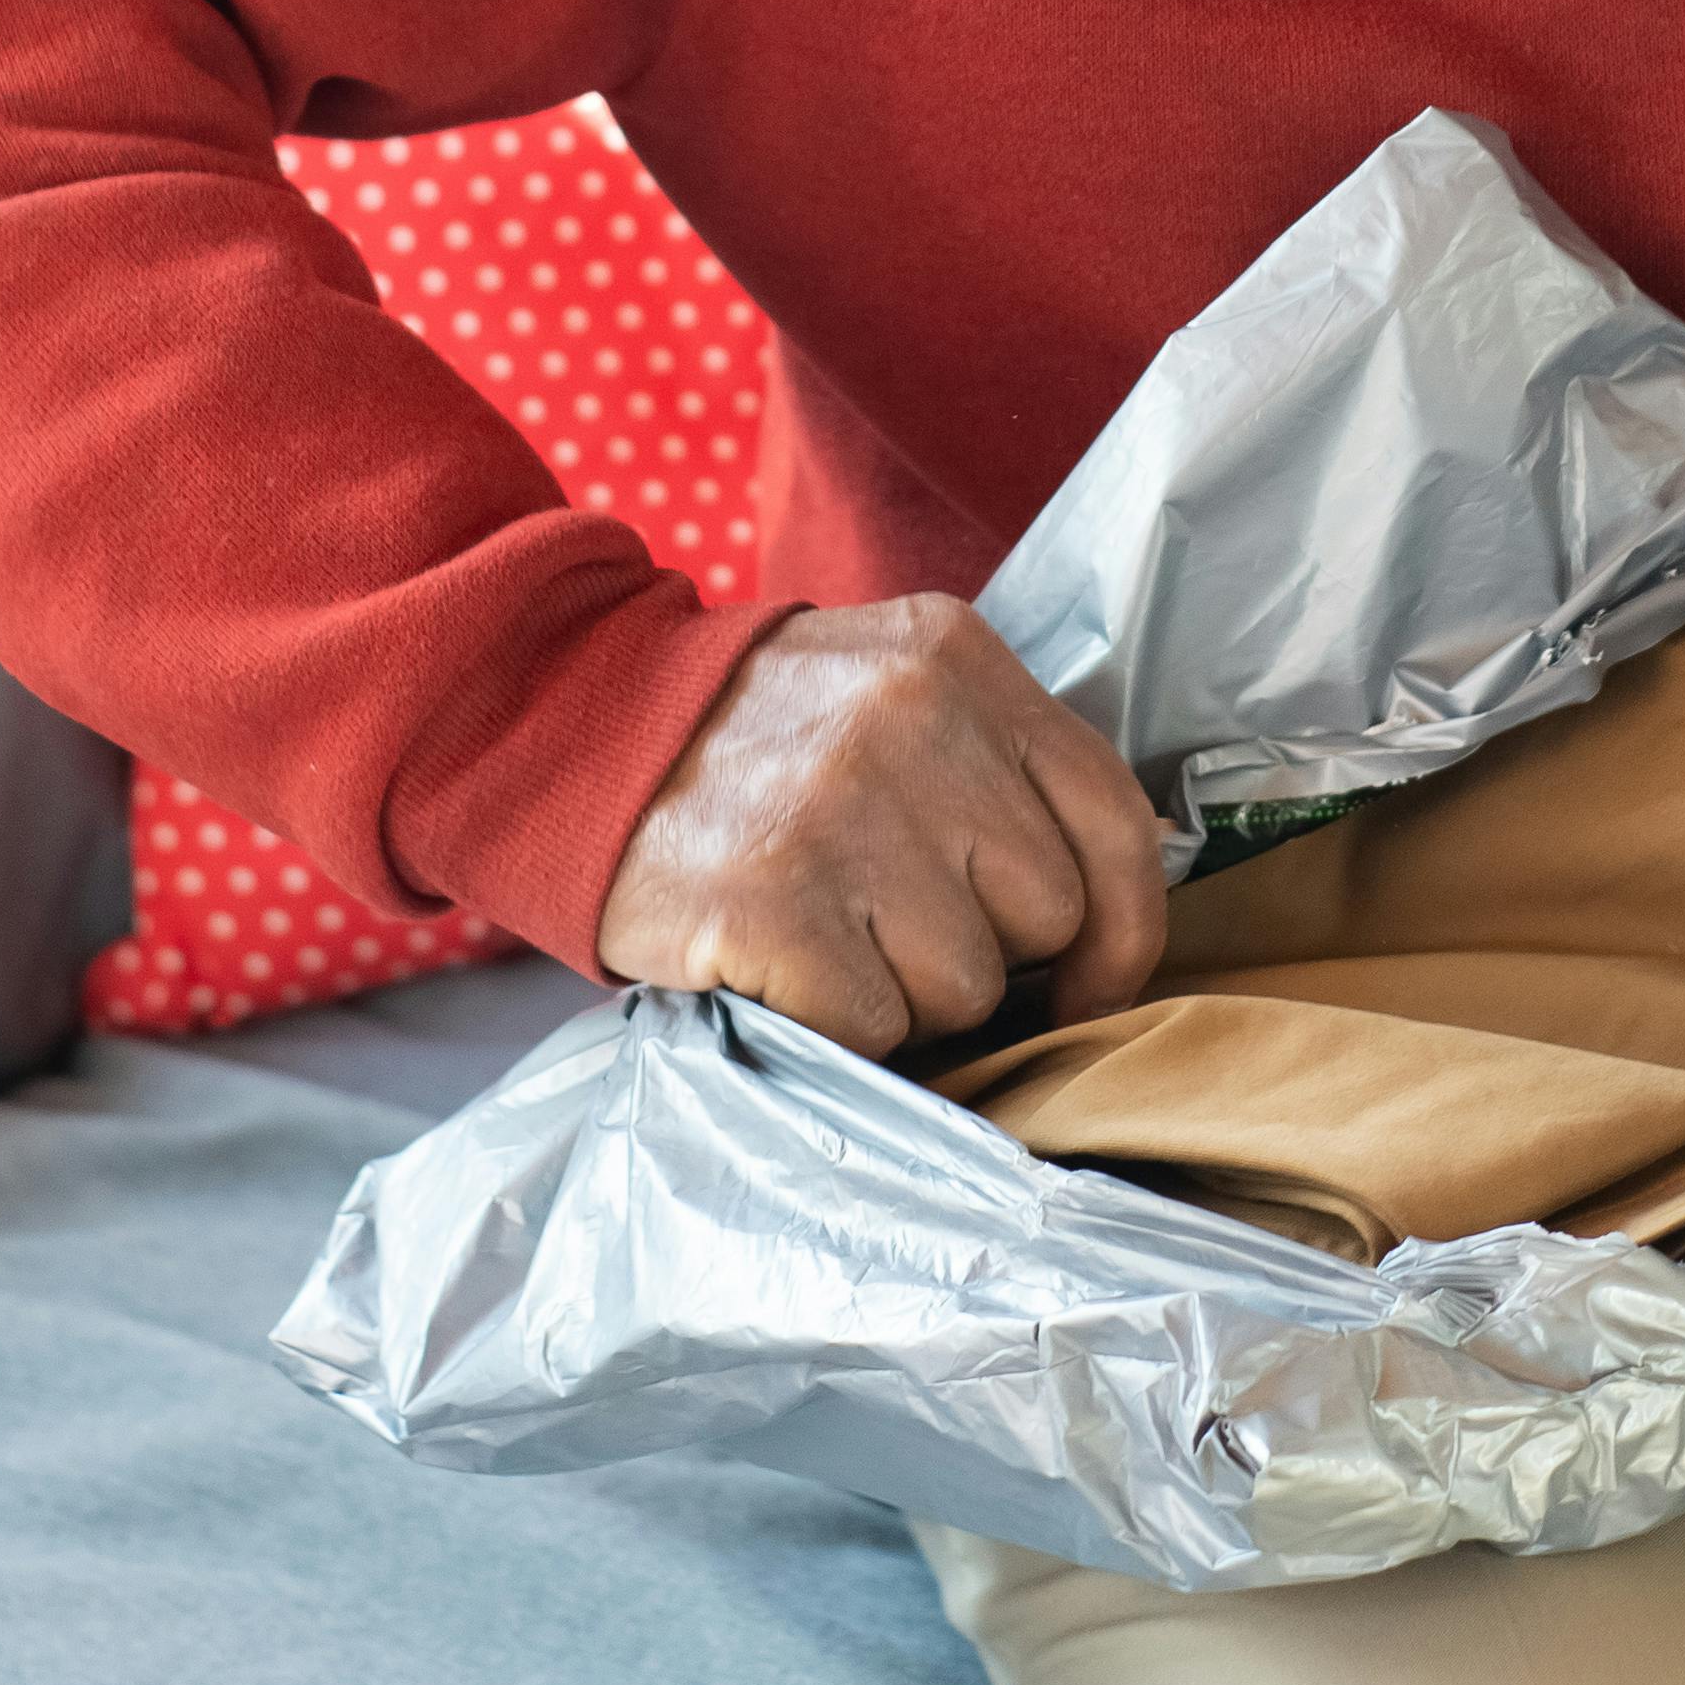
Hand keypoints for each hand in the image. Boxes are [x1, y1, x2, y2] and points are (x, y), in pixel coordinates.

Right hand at [593, 592, 1171, 1057]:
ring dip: (905, 993)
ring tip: (826, 932)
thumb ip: (995, 765)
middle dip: (985, 950)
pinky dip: (835, 1023)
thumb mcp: (886, 693)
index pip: (1113, 816)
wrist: (561, 734)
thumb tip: (1105, 920)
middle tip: (889, 923)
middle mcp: (911, 720)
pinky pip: (876, 1025)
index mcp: (956, 660)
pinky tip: (781, 964)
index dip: (1123, 926)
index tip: (1093, 977)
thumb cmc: (749, 749)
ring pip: (966, 984)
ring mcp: (839, 809)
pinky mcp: (771, 901)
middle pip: (1047, 914)